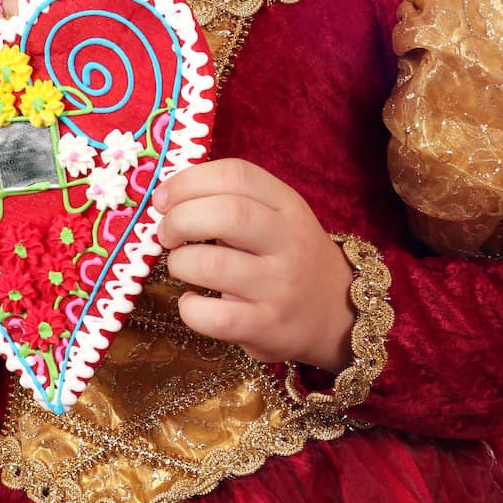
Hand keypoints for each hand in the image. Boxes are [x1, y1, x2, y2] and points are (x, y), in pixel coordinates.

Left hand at [153, 158, 355, 370]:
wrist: (339, 314)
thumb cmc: (290, 257)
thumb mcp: (278, 216)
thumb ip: (234, 200)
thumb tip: (168, 198)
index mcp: (287, 205)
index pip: (236, 175)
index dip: (188, 181)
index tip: (163, 198)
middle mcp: (288, 242)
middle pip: (226, 215)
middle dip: (180, 219)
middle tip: (166, 233)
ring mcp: (279, 287)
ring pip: (211, 265)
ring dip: (179, 262)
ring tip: (182, 265)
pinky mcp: (267, 328)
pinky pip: (213, 317)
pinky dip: (188, 308)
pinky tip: (192, 302)